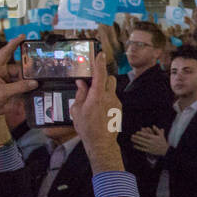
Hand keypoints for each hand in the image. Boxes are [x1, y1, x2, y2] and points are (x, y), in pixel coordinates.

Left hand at [0, 35, 36, 119]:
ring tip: (35, 85)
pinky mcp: (6, 89)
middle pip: (16, 68)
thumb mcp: (3, 92)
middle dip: (26, 72)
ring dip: (26, 82)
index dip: (14, 43)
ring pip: (19, 78)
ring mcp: (3, 81)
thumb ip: (19, 87)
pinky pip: (18, 86)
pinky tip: (31, 90)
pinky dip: (24, 88)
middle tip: (36, 75)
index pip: (5, 52)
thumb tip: (34, 83)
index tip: (23, 36)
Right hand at [69, 47, 124, 169]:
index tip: (100, 54)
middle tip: (92, 83)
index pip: (99, 75)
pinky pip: (113, 97)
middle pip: (109, 79)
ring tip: (94, 99)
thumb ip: (80, 94)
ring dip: (103, 89)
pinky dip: (106, 98)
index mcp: (97, 96)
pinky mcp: (119, 108)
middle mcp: (109, 97)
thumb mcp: (77, 110)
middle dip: (101, 78)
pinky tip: (99, 108)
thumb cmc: (87, 128)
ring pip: (111, 88)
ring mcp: (116, 103)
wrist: (101, 143)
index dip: (99, 63)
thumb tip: (81, 83)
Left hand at [131, 125, 168, 155]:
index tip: (137, 132)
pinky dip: (138, 147)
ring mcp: (150, 147)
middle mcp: (151, 142)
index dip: (141, 134)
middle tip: (132, 135)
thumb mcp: (161, 135)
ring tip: (132, 139)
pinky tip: (134, 145)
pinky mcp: (149, 150)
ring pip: (142, 144)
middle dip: (137, 137)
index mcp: (154, 138)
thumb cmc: (163, 142)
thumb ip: (157, 130)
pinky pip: (142, 149)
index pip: (146, 135)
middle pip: (143, 139)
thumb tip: (153, 126)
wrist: (165, 150)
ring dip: (136, 141)